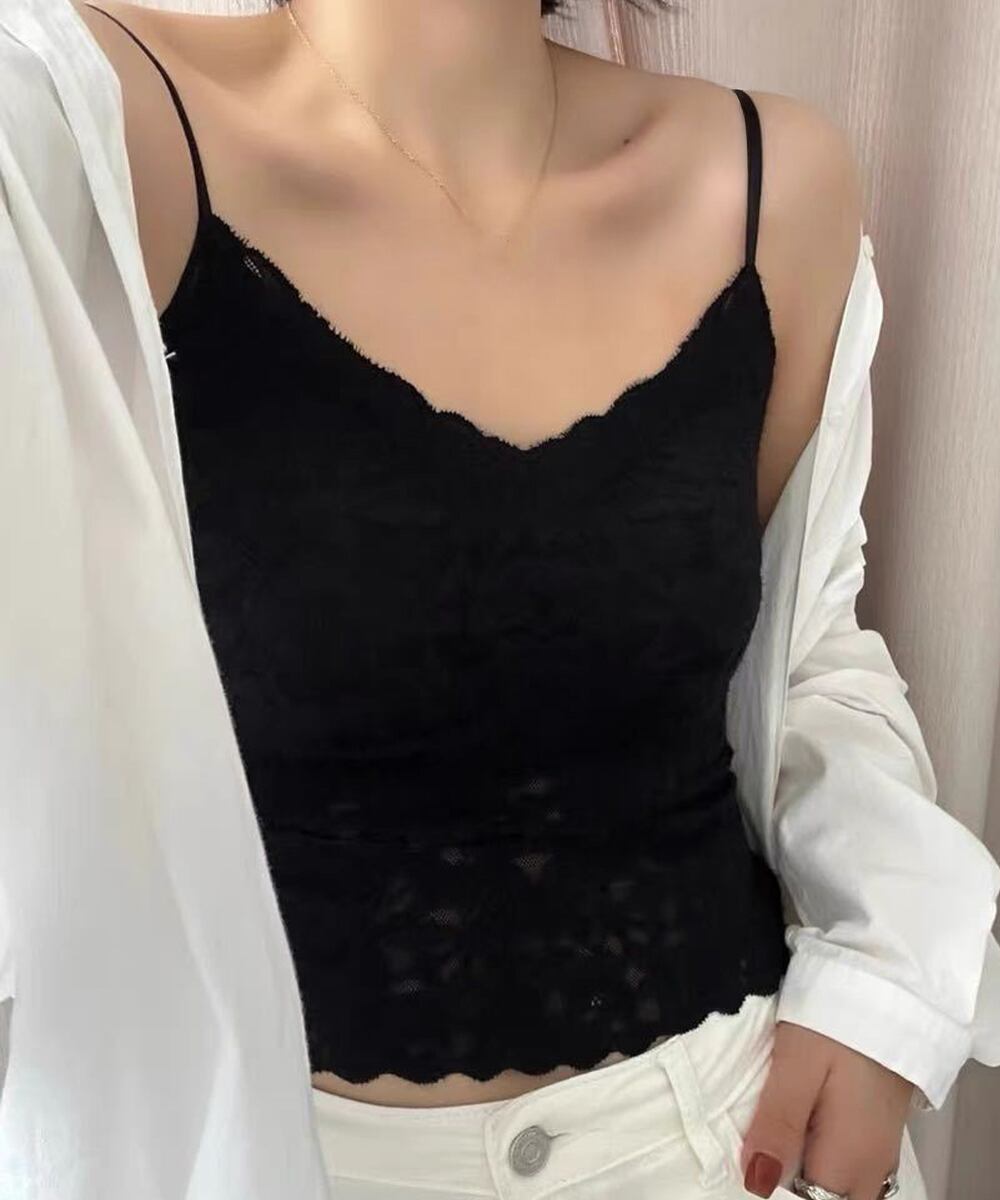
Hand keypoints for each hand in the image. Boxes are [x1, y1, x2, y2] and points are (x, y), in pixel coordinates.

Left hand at [737, 1020, 913, 1199]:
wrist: (892, 981)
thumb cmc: (840, 1016)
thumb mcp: (798, 1062)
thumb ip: (778, 1124)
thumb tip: (756, 1181)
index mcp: (849, 1157)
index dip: (771, 1184)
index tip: (746, 1154)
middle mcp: (871, 1164)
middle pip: (825, 1196)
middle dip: (789, 1179)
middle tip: (755, 1136)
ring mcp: (878, 1146)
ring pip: (836, 1180)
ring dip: (802, 1163)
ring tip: (770, 1121)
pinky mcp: (876, 1124)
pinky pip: (845, 1158)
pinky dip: (817, 1148)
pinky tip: (795, 1115)